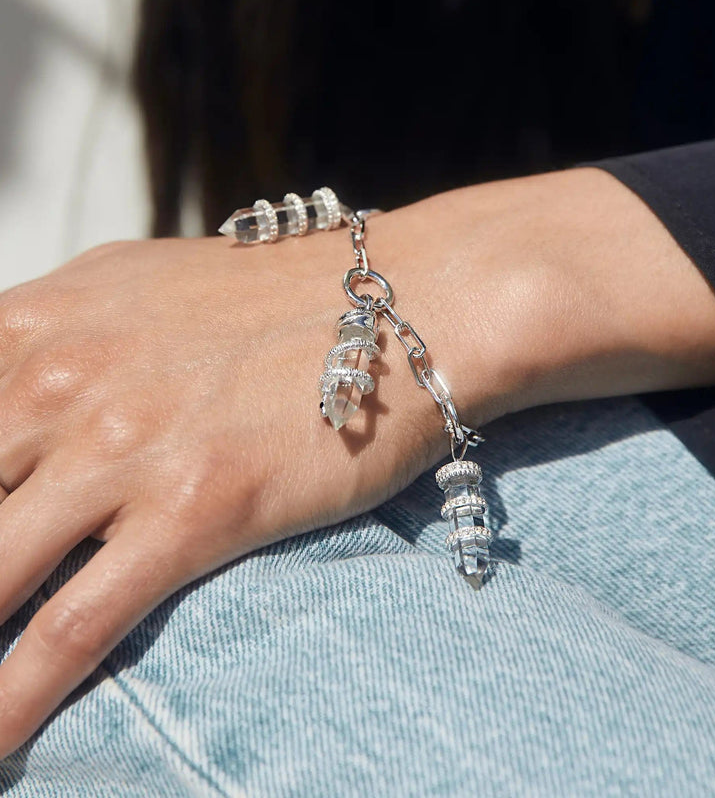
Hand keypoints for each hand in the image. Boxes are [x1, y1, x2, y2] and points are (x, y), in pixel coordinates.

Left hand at [0, 168, 714, 754]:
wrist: (402, 301)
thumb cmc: (272, 296)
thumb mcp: (130, 285)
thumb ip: (44, 333)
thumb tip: (1, 377)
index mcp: (38, 325)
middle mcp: (61, 383)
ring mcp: (123, 449)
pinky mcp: (194, 509)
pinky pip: (74, 628)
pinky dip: (14, 701)